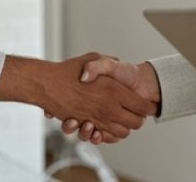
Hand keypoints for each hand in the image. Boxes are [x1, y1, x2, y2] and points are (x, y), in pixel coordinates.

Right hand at [0, 53, 154, 143]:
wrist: (46, 84)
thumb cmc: (69, 69)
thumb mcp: (92, 58)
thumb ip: (107, 62)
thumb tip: (117, 63)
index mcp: (114, 90)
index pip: (142, 106)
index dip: (148, 106)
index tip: (149, 104)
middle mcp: (108, 107)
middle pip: (136, 123)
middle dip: (139, 120)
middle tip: (139, 115)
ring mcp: (98, 118)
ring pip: (122, 133)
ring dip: (125, 129)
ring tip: (123, 119)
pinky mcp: (86, 126)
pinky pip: (103, 137)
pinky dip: (107, 135)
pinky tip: (104, 128)